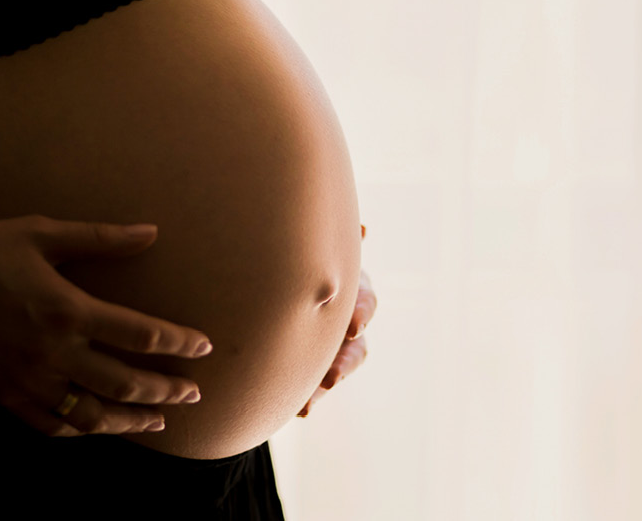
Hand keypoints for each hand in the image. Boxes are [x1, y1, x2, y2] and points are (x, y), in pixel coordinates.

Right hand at [0, 214, 210, 436]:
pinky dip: (82, 430)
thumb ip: (101, 238)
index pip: (142, 336)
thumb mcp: (42, 233)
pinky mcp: (3, 395)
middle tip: (195, 392)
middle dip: (168, 390)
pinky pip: (52, 426)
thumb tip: (151, 232)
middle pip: (127, 384)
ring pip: (94, 415)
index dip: (180, 344)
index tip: (204, 346)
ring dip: (133, 420)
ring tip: (160, 420)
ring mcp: (27, 380)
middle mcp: (52, 353)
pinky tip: (99, 427)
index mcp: (68, 310)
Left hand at [298, 225, 375, 416]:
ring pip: (338, 370)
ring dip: (325, 386)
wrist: (275, 291)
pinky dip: (310, 400)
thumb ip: (328, 246)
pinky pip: (316, 388)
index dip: (361, 313)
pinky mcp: (317, 367)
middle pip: (356, 345)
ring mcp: (334, 346)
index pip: (365, 300)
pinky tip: (301, 411)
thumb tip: (365, 230)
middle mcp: (349, 319)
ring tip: (309, 404)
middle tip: (331, 377)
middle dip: (344, 361)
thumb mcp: (312, 250)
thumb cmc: (300, 256)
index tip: (352, 326)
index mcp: (351, 287)